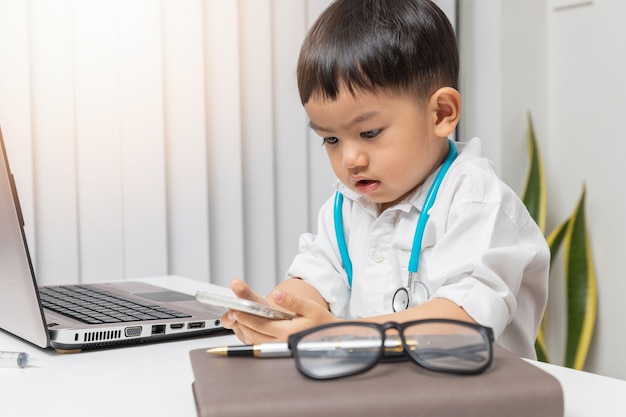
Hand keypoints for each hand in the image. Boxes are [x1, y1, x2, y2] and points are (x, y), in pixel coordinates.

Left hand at [221, 279, 337, 343]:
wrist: (331, 336)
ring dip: (244, 330)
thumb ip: (292, 301)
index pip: (261, 325)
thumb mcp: (310, 307)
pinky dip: (250, 335)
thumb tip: (277, 295)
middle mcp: (282, 342)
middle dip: (241, 323)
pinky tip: (246, 326)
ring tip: (236, 318)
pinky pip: (260, 343)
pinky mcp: (279, 347)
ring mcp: (279, 347)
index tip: (236, 309)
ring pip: (255, 340)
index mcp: (288, 333)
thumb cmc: (322, 322)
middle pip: (254, 334)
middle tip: (231, 313)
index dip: (247, 317)